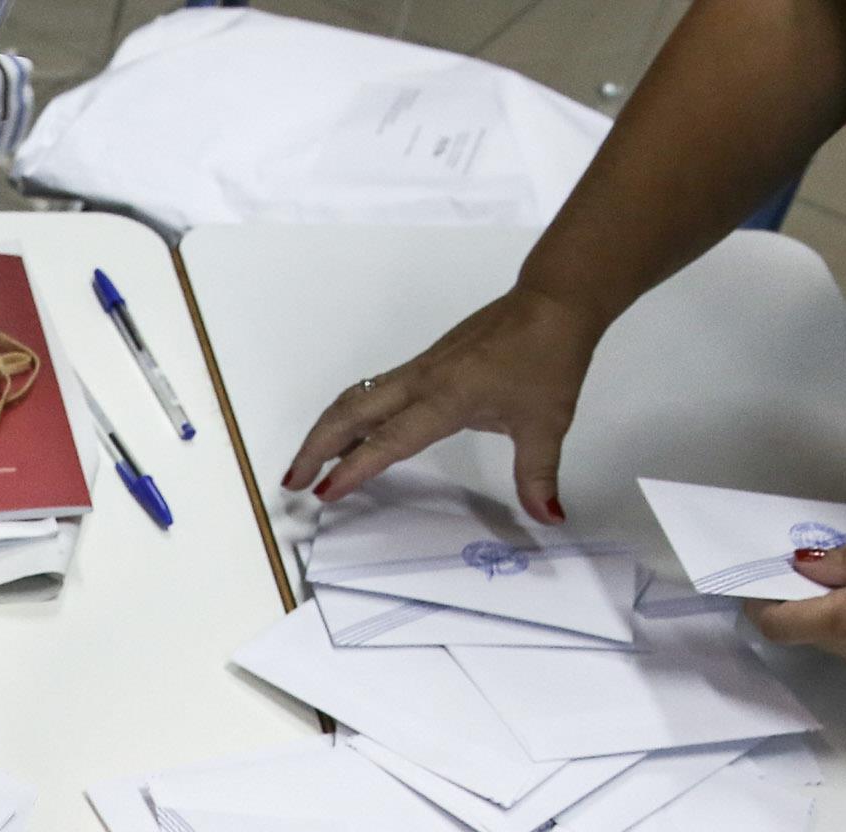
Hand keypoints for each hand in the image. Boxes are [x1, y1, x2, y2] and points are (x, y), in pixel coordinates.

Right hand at [278, 286, 600, 519]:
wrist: (553, 301)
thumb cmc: (549, 357)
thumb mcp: (547, 423)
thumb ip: (537, 475)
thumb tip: (548, 516)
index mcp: (446, 398)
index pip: (389, 439)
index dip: (355, 469)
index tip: (324, 494)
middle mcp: (421, 382)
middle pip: (349, 412)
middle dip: (314, 449)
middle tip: (291, 484)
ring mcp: (417, 370)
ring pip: (354, 399)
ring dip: (323, 431)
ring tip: (306, 466)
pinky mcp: (422, 365)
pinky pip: (370, 392)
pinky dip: (346, 417)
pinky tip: (348, 438)